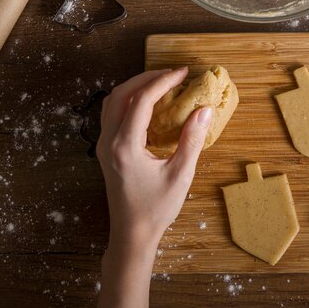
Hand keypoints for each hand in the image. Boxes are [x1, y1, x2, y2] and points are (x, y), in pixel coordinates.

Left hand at [96, 67, 212, 252]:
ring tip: (161, 84)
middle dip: (146, 78)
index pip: (142, 101)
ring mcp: (104, 146)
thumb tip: (204, 110)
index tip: (182, 73)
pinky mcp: (106, 150)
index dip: (163, 82)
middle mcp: (109, 142)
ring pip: (112, 102)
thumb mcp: (181, 174)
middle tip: (172, 74)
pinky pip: (113, 114)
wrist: (132, 233)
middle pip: (120, 94)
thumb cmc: (156, 208)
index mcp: (125, 146)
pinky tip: (149, 104)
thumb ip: (192, 140)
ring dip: (135, 87)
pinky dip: (129, 101)